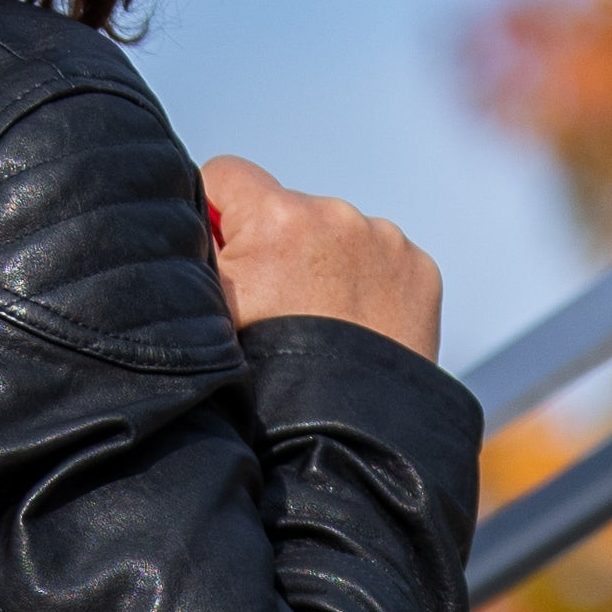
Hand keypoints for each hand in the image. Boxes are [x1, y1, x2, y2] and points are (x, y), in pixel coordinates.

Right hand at [201, 154, 444, 360]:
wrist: (348, 436)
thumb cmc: (267, 379)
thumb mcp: (208, 310)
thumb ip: (196, 250)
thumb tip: (192, 217)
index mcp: (278, 217)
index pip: (227, 175)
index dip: (217, 215)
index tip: (223, 254)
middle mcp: (336, 215)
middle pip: (286, 209)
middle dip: (276, 246)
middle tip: (276, 309)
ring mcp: (385, 240)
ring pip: (335, 235)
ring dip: (324, 265)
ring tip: (320, 323)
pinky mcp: (419, 269)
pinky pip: (381, 259)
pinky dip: (368, 286)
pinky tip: (357, 326)